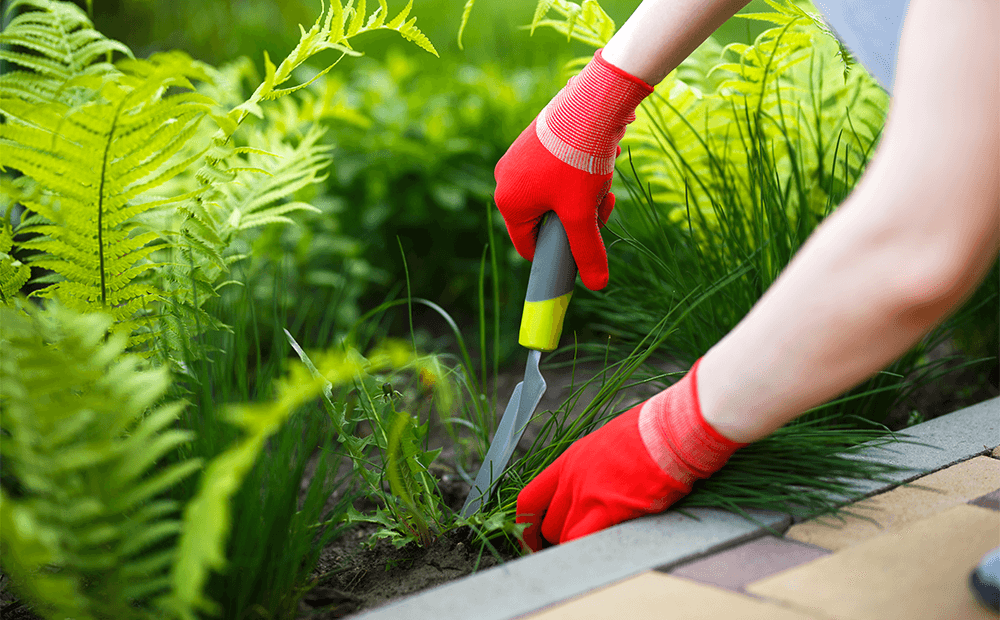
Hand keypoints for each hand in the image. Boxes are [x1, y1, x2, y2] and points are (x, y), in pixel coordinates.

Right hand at [494, 49, 652, 290]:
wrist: (590, 103)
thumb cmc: (578, 161)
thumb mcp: (583, 213)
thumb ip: (588, 251)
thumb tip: (597, 285)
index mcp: (508, 203)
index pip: (529, 247)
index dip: (558, 253)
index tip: (584, 248)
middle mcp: (506, 180)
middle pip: (546, 220)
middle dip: (577, 219)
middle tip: (601, 207)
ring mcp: (519, 158)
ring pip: (556, 197)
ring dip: (583, 197)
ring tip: (601, 181)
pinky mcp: (535, 141)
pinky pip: (557, 172)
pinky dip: (579, 174)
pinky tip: (597, 161)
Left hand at [515, 359, 745, 550]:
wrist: (670, 429)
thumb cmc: (651, 432)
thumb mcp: (609, 443)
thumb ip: (595, 468)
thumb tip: (598, 485)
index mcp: (569, 460)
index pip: (530, 499)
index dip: (527, 526)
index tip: (534, 539)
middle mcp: (572, 478)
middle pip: (548, 524)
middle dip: (559, 540)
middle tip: (577, 546)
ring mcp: (588, 493)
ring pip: (566, 537)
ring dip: (578, 547)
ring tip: (598, 548)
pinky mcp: (610, 508)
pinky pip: (584, 541)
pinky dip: (588, 551)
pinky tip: (602, 552)